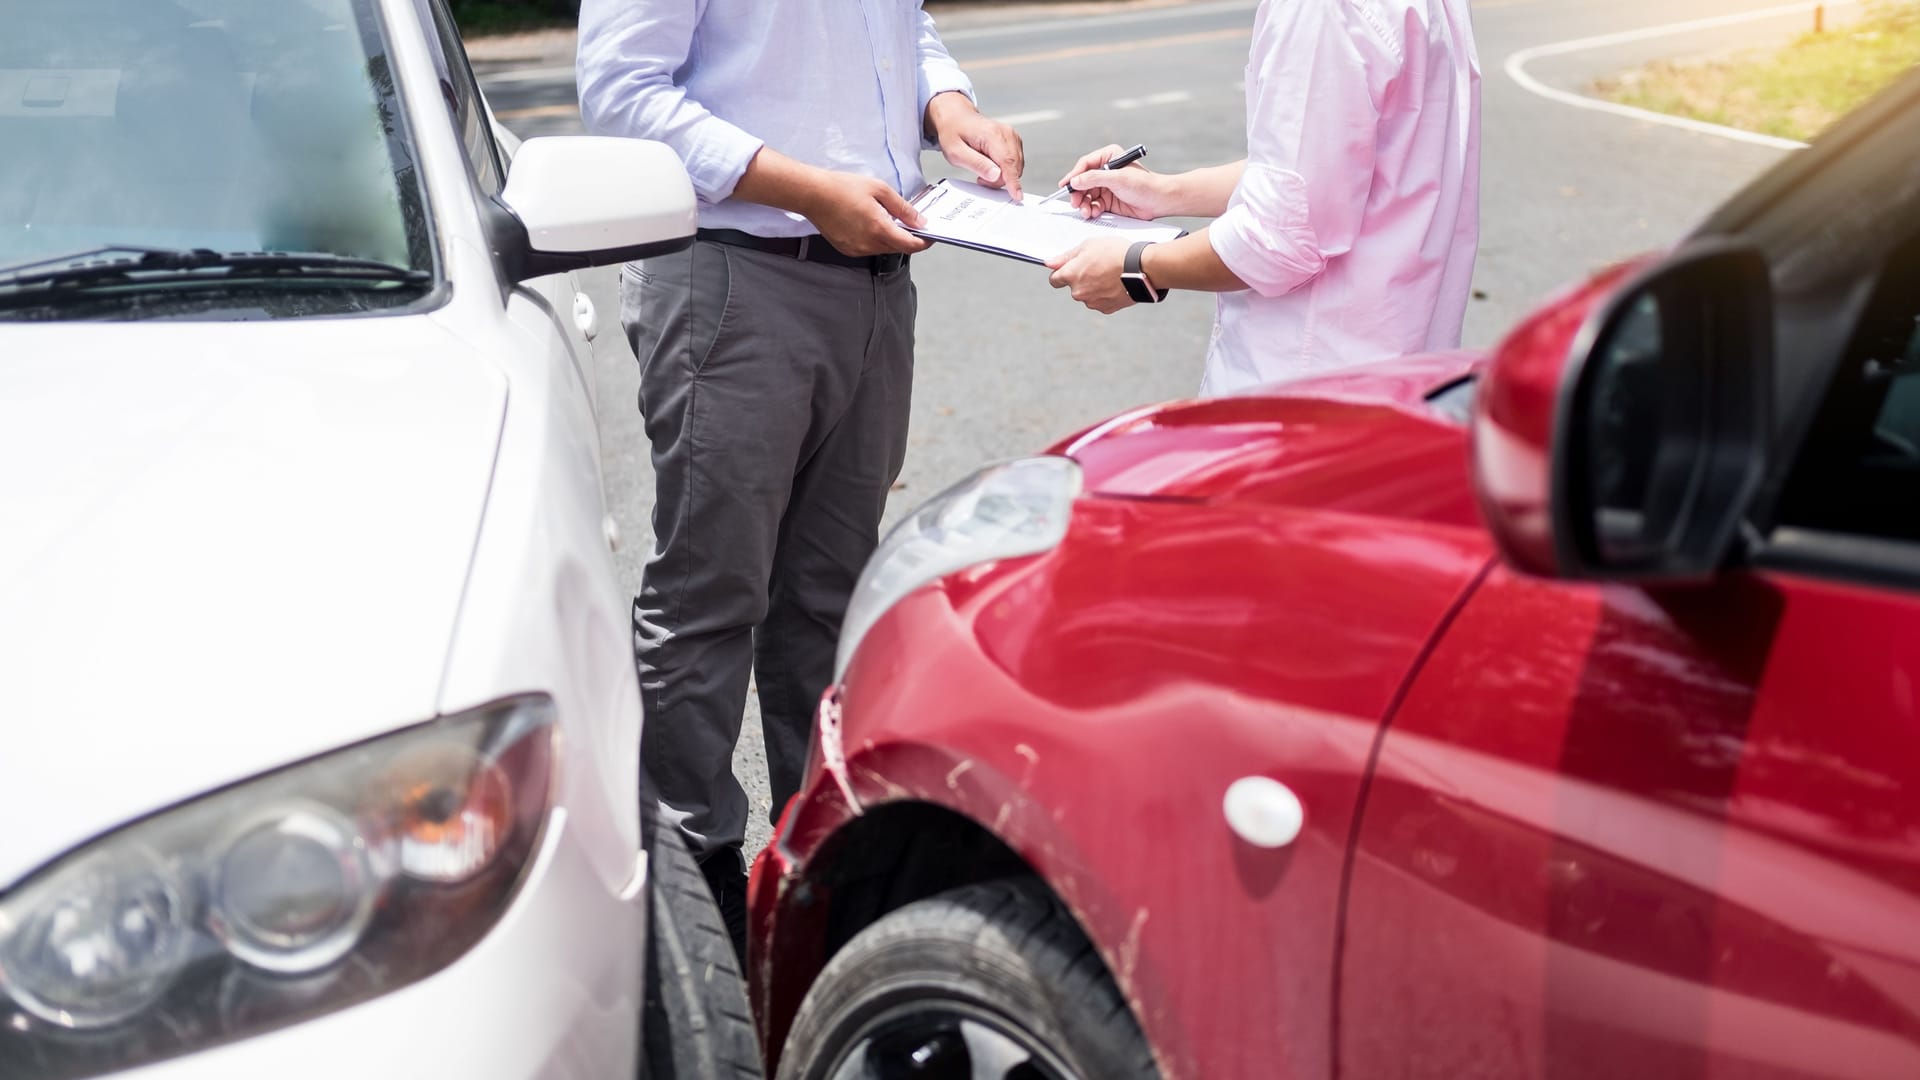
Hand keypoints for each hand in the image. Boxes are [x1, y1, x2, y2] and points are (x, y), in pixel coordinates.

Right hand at [799, 173, 932, 256]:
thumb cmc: (842, 188)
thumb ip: (902, 207)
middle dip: (907, 237)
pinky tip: (869, 223)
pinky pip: (869, 248)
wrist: (813, 194)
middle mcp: (869, 244)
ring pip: (884, 249)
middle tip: (909, 221)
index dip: (924, 242)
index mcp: (879, 229)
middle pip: (898, 248)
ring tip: (884, 218)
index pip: (911, 245)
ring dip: (890, 238)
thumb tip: (919, 220)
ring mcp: (857, 249)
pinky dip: (875, 239)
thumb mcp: (879, 189)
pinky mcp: (848, 250)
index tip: (930, 236)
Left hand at [927, 92, 1024, 200]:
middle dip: (999, 179)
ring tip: (983, 169)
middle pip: (1013, 167)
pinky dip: (1005, 169)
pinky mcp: (1013, 140)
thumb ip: (977, 164)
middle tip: (980, 178)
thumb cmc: (953, 133)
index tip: (1017, 196)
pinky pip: (1015, 162)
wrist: (956, 118)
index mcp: (992, 135)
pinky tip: (991, 165)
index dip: (1013, 181)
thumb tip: (996, 175)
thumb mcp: (956, 152)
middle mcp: (1006, 133)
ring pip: (1016, 166)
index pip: (1007, 162)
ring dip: (1002, 175)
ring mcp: (1012, 136)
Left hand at [1046, 237, 1134, 314]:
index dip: (1061, 273)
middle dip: (1081, 279)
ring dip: (1094, 287)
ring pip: (1087, 295)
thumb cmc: (1115, 252)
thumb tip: (1048, 263)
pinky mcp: (1106, 309)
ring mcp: (1092, 302)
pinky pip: (1101, 302)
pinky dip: (1105, 295)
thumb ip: (1066, 256)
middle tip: (1098, 266)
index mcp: (1071, 275)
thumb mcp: (1088, 245)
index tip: (1070, 269)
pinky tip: (1116, 283)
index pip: (1054, 280)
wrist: (1141, 268)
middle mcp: (1078, 293)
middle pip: (1073, 288)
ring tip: (1110, 274)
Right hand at [1058, 144, 1171, 219]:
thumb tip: (1074, 181)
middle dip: (1078, 193)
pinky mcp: (1109, 200)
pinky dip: (1092, 210)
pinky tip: (1094, 213)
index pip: (1085, 165)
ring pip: (1087, 195)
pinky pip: (1094, 205)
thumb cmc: (1143, 184)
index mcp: (1109, 157)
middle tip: (1075, 203)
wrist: (1159, 200)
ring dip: (1084, 204)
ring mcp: (1107, 186)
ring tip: (1086, 212)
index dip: (1074, 175)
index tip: (1065, 185)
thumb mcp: (1117, 178)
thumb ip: (1094, 178)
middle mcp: (1106, 170)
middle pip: (1083, 181)